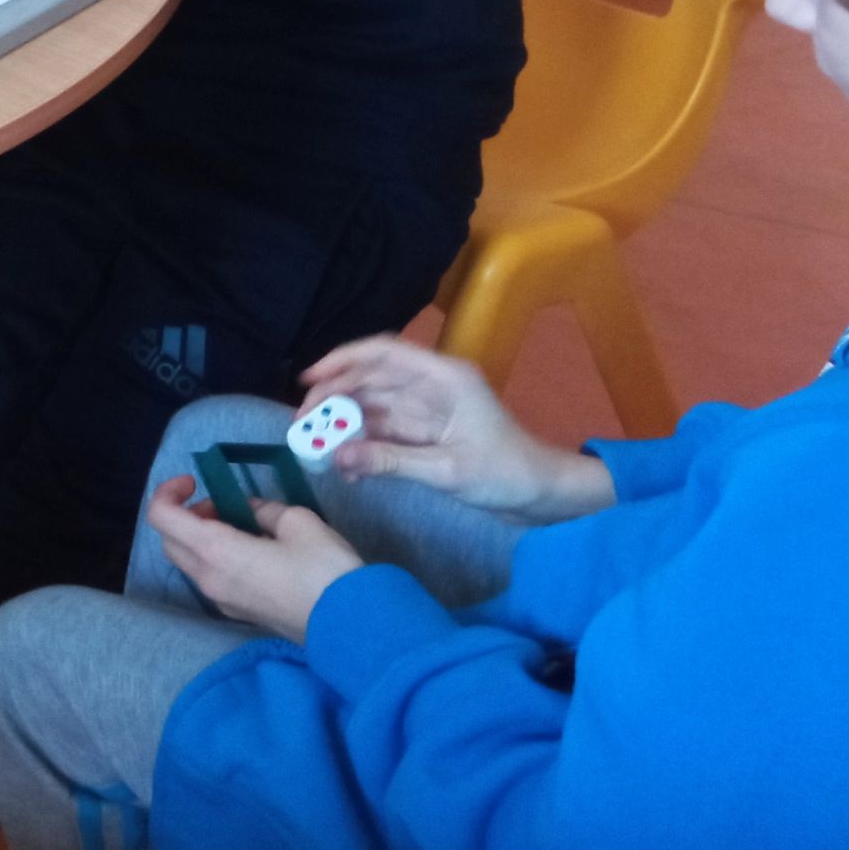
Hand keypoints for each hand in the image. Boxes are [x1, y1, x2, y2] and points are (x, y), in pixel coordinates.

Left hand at [147, 475, 364, 641]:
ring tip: (239, 522)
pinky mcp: (239, 613)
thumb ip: (263, 509)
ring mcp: (222, 601)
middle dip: (186, 515)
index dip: (168, 492)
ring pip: (189, 562)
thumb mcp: (297, 522)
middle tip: (221, 502)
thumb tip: (249, 510)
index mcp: (216, 552)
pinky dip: (215, 556)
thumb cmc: (324, 569)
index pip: (162, 518)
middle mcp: (209, 579)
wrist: (352, 627)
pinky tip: (252, 548)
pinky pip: (211, 578)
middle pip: (170, 541)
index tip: (195, 481)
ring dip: (200, 537)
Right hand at [297, 335, 616, 522]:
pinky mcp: (422, 433)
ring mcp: (425, 410)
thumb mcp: (449, 471)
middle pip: (370, 379)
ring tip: (316, 447)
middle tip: (304, 424)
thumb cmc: (508, 474)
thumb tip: (337, 457)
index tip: (309, 380)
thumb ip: (391, 461)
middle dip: (333, 397)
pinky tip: (345, 464)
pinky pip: (381, 431)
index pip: (385, 353)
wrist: (544, 496)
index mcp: (444, 378)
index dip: (343, 359)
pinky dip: (360, 444)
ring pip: (370, 405)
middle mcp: (430, 387)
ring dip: (343, 424)